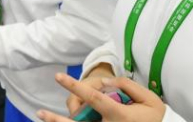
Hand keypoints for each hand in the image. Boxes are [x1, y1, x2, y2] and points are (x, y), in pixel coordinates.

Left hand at [36, 73, 165, 121]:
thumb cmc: (153, 116)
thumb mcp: (150, 98)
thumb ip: (127, 86)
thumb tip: (104, 83)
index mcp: (119, 115)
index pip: (93, 98)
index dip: (75, 85)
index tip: (58, 76)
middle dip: (57, 120)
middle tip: (40, 112)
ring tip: (42, 117)